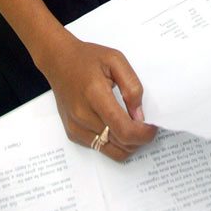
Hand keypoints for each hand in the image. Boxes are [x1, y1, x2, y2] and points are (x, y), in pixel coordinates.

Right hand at [40, 33, 156, 160]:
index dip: (143, 134)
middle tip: (145, 125)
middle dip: (139, 139)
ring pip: (112, 152)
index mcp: (95, 94)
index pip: (124, 130)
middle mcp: (82, 115)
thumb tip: (139, 116)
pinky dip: (113, 142)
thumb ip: (132, 86)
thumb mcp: (115, 60)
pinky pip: (100, 148)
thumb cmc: (87, 58)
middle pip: (121, 144)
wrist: (58, 61)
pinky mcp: (72, 133)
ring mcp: (76, 127)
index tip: (152, 127)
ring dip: (128, 144)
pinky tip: (115, 124)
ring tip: (132, 126)